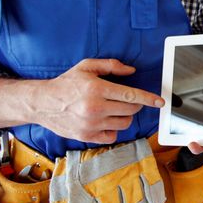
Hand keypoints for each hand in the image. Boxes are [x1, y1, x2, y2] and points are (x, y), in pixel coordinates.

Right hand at [33, 59, 164, 143]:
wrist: (42, 103)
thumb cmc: (67, 83)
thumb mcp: (87, 66)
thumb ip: (111, 65)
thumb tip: (132, 71)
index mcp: (97, 89)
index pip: (131, 95)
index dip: (148, 99)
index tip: (160, 102)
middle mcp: (95, 108)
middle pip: (131, 110)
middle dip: (135, 104)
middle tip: (127, 99)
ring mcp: (91, 124)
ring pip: (124, 123)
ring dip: (125, 116)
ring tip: (114, 108)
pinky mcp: (87, 137)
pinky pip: (113, 135)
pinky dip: (114, 128)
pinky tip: (106, 120)